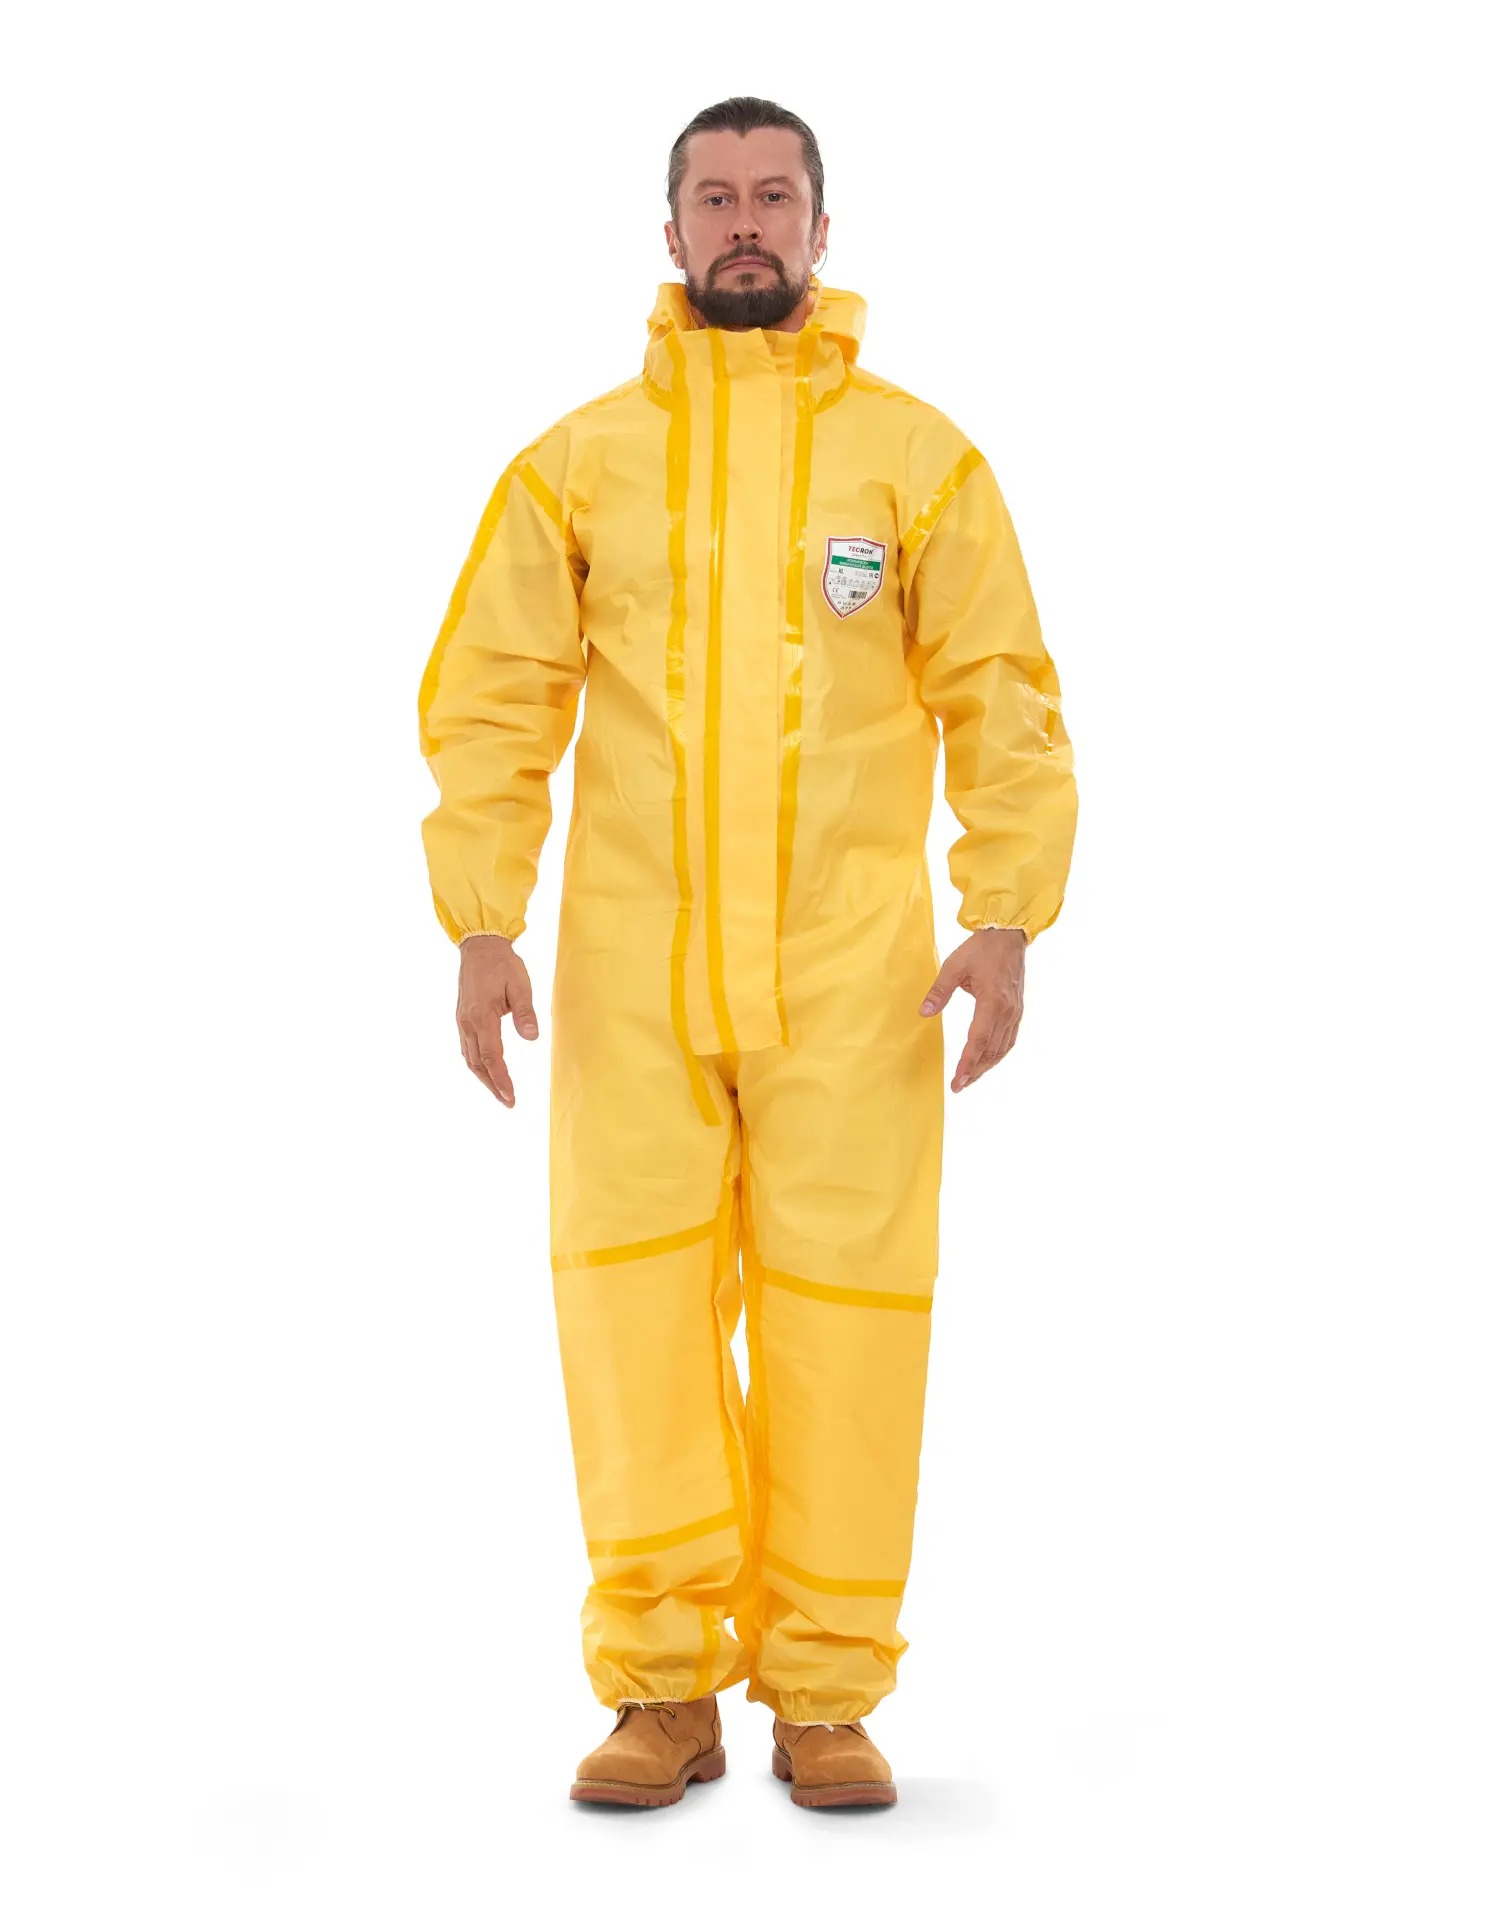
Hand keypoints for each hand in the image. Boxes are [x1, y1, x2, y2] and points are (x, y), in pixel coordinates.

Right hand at [456, 935, 537, 1106]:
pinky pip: (467, 1047)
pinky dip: (477, 1064)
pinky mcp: (462, 1017)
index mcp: (482, 1016)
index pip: (492, 1057)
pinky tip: (486, 1070)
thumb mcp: (520, 985)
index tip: (511, 1096)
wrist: (480, 946)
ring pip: (470, 1058)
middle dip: (493, 1085)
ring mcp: (462, 1020)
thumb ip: (525, 1013)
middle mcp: (467, 1022)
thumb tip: (532, 1038)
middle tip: (508, 1102)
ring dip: (483, 1077)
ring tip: (499, 1092)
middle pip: (478, 1064)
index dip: (502, 1080)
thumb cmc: (503, 964)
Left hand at [918, 928, 1025, 1092]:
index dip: (967, 1063)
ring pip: (1002, 1048)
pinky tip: (988, 1061)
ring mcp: (1015, 1012)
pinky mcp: (1017, 1010)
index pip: (978, 1041)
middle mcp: (1007, 1011)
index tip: (957, 1080)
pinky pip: (1009, 1039)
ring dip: (986, 1066)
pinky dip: (998, 1054)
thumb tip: (924, 1012)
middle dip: (975, 1071)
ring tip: (970, 1079)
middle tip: (959, 1086)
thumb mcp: (953, 966)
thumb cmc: (981, 949)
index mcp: (992, 1001)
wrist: (1008, 936)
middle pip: (991, 1050)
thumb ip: (939, 991)